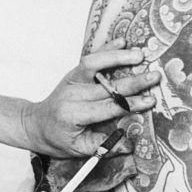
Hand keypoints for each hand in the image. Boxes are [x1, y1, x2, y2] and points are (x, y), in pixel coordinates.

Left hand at [22, 39, 159, 156]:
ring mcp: (72, 80)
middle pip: (107, 86)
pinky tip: (122, 42)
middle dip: (133, 81)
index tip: (150, 101)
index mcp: (75, 115)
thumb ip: (103, 147)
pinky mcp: (74, 73)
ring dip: (118, 57)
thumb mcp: (78, 150)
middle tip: (154, 76)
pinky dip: (106, 49)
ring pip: (95, 64)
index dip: (130, 104)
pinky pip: (90, 58)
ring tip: (140, 55)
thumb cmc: (58, 138)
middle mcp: (73, 94)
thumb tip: (130, 146)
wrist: (36, 124)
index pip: (108, 108)